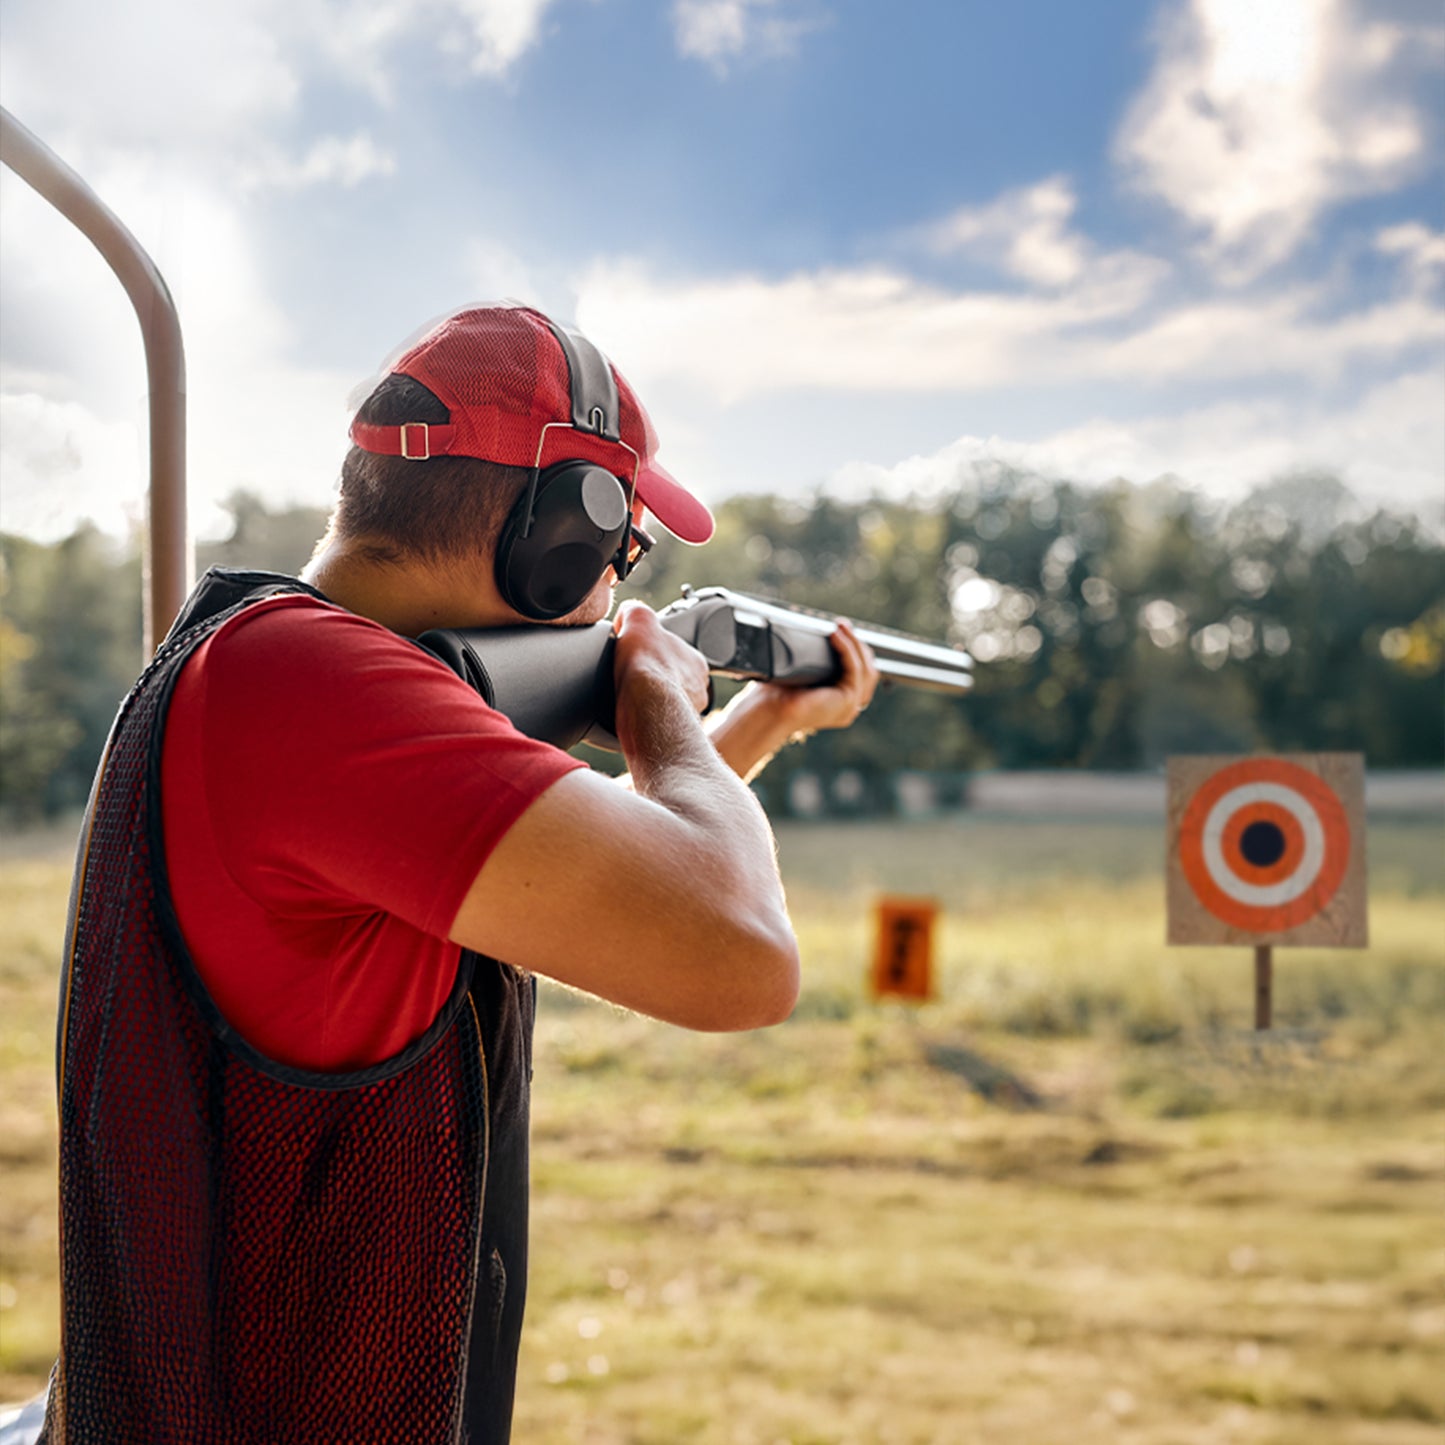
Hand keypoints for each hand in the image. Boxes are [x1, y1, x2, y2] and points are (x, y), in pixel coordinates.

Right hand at [612, 600, 710, 717]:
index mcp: (695, 661)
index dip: (654, 652)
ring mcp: (687, 712)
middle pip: (674, 679)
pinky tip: (631, 715)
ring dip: (651, 702)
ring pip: (668, 704)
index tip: (638, 654)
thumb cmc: (647, 666)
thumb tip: (628, 612)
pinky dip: (645, 721)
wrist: (645, 707)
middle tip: (633, 677)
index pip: (676, 653)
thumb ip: (635, 611)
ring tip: (630, 698)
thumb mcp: (639, 619)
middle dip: (656, 679)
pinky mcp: (671, 733)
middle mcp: (697, 688)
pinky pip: (657, 726)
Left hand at [756, 619, 880, 738]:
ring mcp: (850, 707)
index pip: (860, 674)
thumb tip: (819, 635)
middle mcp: (848, 708)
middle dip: (858, 644)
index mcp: (839, 705)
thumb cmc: (777, 695)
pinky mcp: (848, 700)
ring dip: (854, 643)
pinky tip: (836, 635)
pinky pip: (855, 668)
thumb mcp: (802, 674)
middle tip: (842, 624)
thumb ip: (815, 662)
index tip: (842, 629)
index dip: (855, 650)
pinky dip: (848, 648)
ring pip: (866, 668)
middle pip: (869, 670)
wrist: (769, 710)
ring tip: (840, 625)